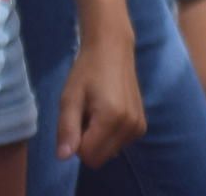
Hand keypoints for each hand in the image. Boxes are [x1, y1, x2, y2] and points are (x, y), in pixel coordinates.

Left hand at [53, 18, 145, 164]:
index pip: (87, 155)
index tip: (77, 117)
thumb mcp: (69, 97)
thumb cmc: (87, 71)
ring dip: (98, 139)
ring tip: (96, 111)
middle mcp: (130, 125)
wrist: (113, 49)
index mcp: (112, 118)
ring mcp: (138, 126)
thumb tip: (64, 157)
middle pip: (99, 158)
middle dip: (87, 143)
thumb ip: (67, 128)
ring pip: (108, 153)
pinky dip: (109, 135)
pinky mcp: (141, 126)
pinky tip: (108, 113)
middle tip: (86, 115)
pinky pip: (118, 145)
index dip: (76, 141)